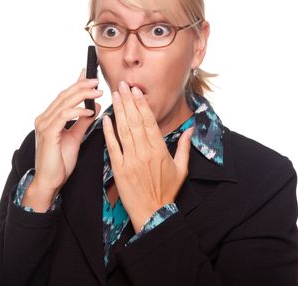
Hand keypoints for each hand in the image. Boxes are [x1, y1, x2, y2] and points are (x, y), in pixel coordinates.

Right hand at [23, 69, 102, 211]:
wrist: (50, 182)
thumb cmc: (60, 163)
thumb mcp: (76, 138)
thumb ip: (83, 122)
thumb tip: (94, 107)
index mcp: (49, 118)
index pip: (64, 96)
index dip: (76, 83)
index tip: (89, 74)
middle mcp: (44, 118)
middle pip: (64, 95)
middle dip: (82, 86)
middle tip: (97, 81)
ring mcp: (44, 125)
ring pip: (64, 102)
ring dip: (82, 95)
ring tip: (98, 93)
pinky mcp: (48, 133)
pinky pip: (63, 116)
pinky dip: (77, 111)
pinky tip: (89, 111)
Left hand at [102, 81, 193, 231]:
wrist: (153, 213)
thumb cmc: (167, 191)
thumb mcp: (182, 168)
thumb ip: (184, 146)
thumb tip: (191, 129)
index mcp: (159, 150)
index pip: (149, 121)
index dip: (142, 104)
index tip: (137, 91)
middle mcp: (144, 152)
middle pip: (134, 121)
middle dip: (128, 101)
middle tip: (122, 85)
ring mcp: (130, 160)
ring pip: (123, 130)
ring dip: (118, 111)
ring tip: (115, 96)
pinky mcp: (118, 169)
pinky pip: (112, 147)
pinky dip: (108, 132)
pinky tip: (106, 119)